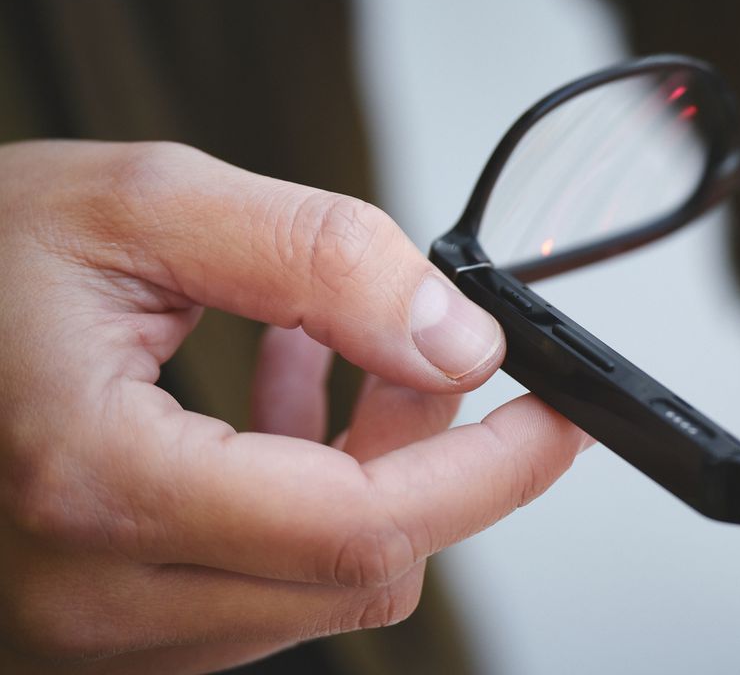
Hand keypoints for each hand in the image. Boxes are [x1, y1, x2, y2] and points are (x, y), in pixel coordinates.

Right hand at [0, 141, 589, 673]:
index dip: (487, 473)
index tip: (553, 422)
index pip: (362, 528)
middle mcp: (89, 594)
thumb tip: (453, 336)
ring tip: (322, 353)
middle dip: (428, 461)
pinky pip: (257, 587)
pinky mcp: (101, 625)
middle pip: (359, 571)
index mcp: (93, 483)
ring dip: (362, 472)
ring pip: (316, 585)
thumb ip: (319, 260)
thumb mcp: (147, 206)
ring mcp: (89, 630)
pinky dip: (303, 499)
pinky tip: (275, 404)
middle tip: (426, 353)